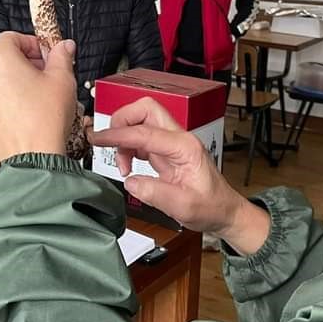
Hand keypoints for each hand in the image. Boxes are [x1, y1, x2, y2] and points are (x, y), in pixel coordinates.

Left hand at [0, 32, 76, 162]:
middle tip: (44, 76)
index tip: (45, 55)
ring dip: (12, 84)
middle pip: (1, 59)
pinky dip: (2, 105)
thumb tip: (64, 46)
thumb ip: (61, 56)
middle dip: (23, 64)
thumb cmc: (45, 119)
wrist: (33, 159)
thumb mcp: (62, 79)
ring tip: (34, 99)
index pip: (12, 37)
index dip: (31, 44)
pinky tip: (22, 115)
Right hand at [90, 97, 269, 254]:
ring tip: (122, 165)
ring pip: (141, 120)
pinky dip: (128, 146)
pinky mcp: (165, 149)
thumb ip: (155, 193)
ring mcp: (172, 142)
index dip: (118, 134)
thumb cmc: (211, 207)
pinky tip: (128, 164)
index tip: (98, 139)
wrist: (224, 211)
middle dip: (122, 120)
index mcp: (185, 147)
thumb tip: (130, 181)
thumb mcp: (184, 207)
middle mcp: (178, 138)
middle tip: (108, 142)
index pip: (145, 132)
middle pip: (145, 109)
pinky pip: (141, 137)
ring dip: (124, 137)